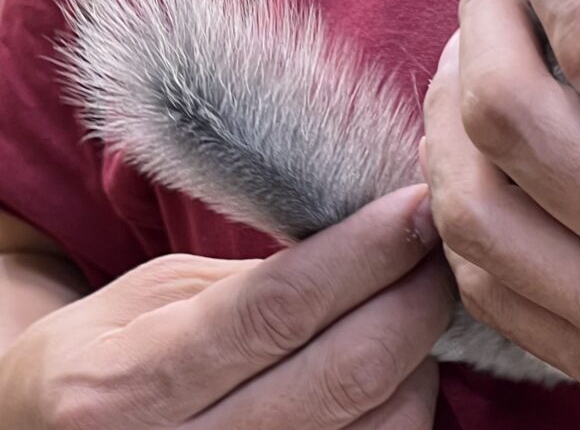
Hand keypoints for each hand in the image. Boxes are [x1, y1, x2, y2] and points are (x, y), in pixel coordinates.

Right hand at [0, 185, 452, 429]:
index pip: (278, 307)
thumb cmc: (105, 359)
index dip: (366, 252)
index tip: (418, 207)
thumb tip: (371, 246)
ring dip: (420, 352)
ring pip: (381, 425)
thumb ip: (256, 282)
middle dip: (415, 297)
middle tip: (438, 244)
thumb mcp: (153, 298)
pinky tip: (398, 363)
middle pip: (346, 373)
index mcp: (129, 384)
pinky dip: (406, 404)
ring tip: (414, 299)